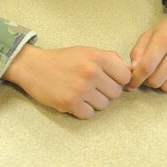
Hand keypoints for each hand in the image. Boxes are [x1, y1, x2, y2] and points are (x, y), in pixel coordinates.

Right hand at [2, 45, 130, 118]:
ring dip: (95, 102)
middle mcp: (92, 72)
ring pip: (104, 105)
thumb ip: (110, 59)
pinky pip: (89, 114)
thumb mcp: (88, 51)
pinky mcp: (70, 103)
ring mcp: (81, 89)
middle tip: (92, 86)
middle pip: (116, 93)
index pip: (126, 76)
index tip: (109, 80)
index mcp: (98, 57)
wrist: (34, 66)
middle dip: (106, 91)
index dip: (119, 80)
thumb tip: (132, 71)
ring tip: (81, 92)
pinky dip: (83, 110)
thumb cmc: (63, 59)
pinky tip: (74, 100)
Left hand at [127, 0, 166, 91]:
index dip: (136, 79)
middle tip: (149, 75)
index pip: (146, 67)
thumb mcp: (149, 34)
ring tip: (162, 73)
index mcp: (164, 39)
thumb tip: (133, 71)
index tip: (130, 84)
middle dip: (148, 81)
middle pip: (157, 80)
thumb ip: (138, 52)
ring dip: (161, 84)